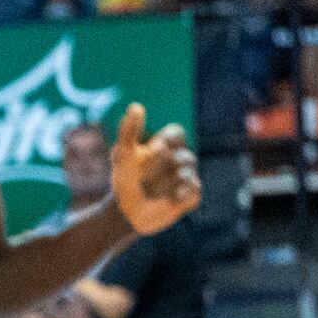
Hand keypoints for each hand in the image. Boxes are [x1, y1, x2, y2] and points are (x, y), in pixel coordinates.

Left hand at [109, 101, 200, 234]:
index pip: (176, 133)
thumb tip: (135, 106)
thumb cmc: (124, 179)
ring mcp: (186, 178)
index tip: (155, 147)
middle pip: (184, 155)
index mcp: (165, 146)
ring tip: (156, 188)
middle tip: (151, 171)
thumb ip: (129, 131)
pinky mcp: (190, 197)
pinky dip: (183, 194)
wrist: (124, 212)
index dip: (169, 138)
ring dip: (172, 179)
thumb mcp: (123, 156)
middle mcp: (179, 159)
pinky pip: (193, 192)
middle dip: (170, 162)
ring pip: (188, 173)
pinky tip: (172, 198)